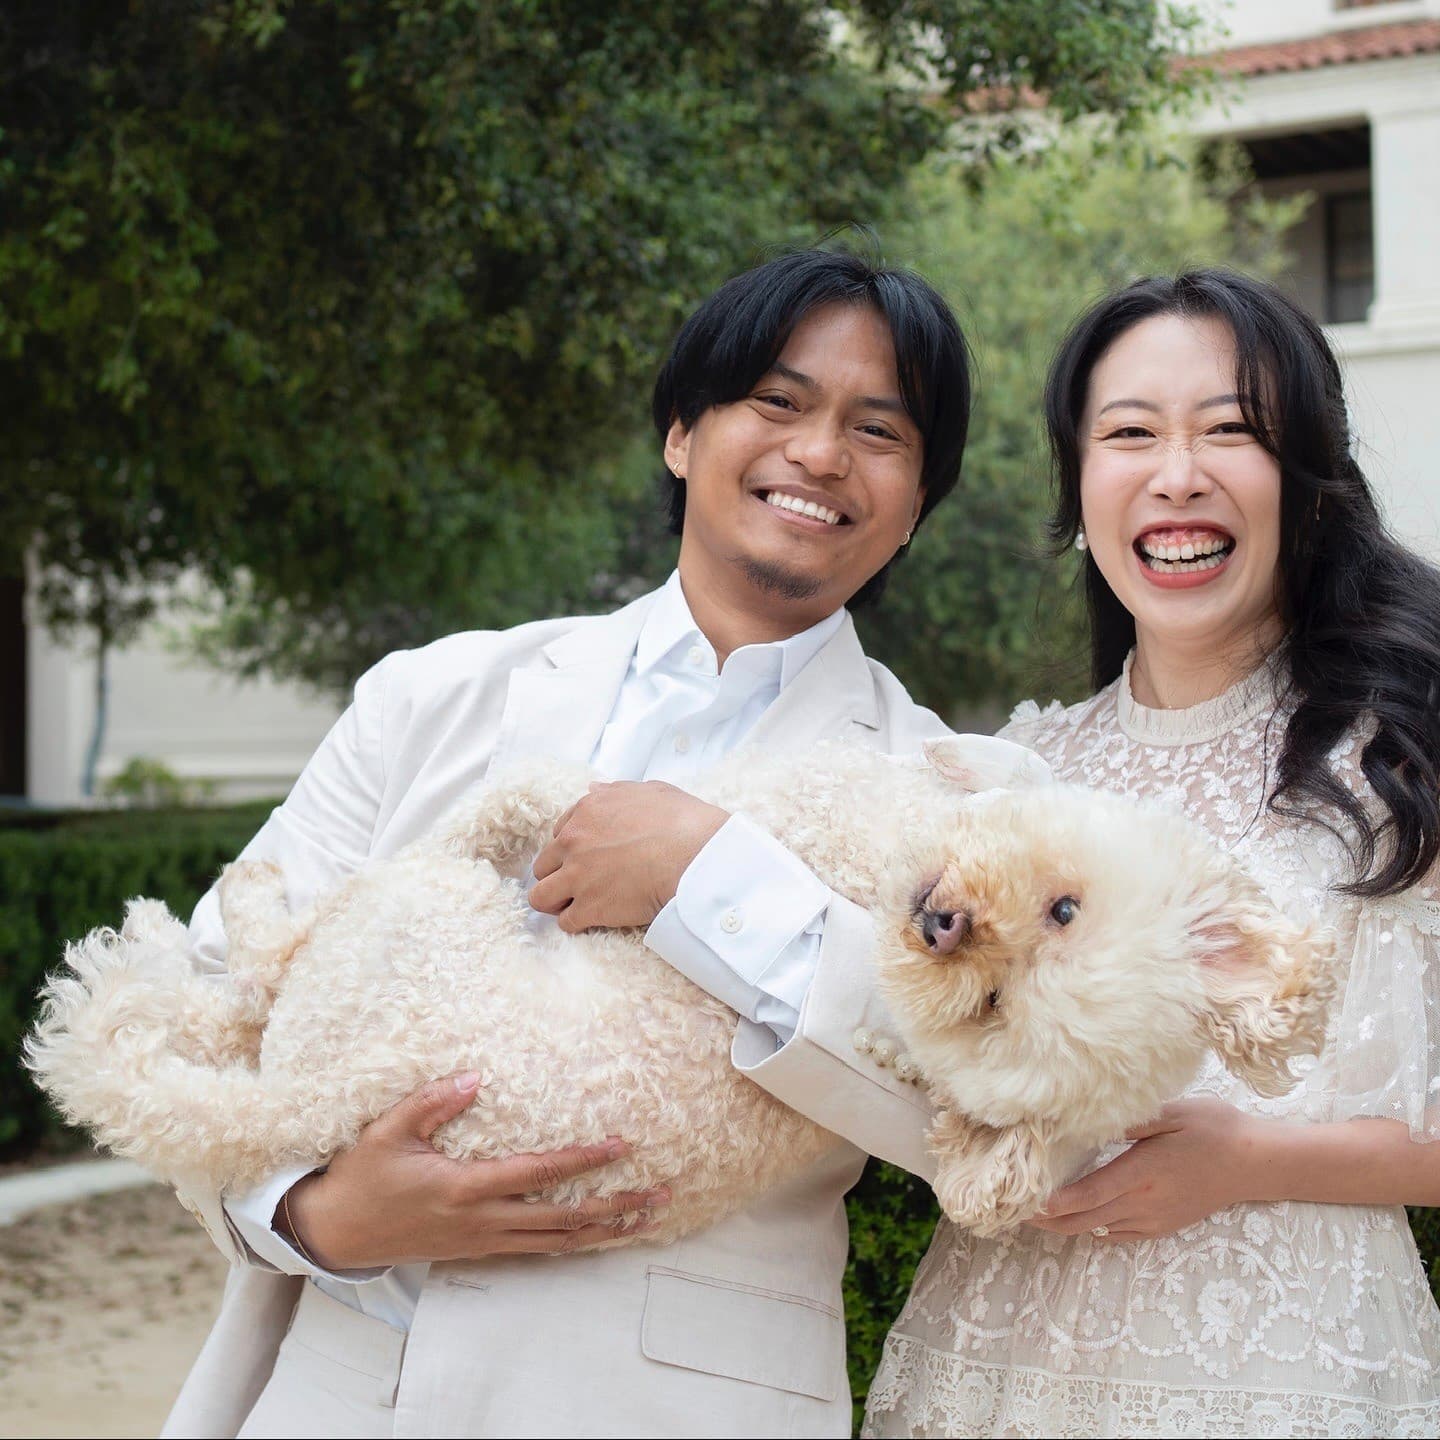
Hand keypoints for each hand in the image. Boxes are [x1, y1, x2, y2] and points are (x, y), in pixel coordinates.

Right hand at [281, 1072, 669, 1268]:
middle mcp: (483, 1221)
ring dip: (606, 1231)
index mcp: (465, 1188)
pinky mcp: (481, 1250)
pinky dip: (577, 1244)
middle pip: (565, 1219)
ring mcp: (485, 1241)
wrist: (340, 1233)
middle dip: (616, 1206)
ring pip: (559, 1243)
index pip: (538, 1174)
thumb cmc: (365, 1177)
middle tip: (660, 1194)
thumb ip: (431, 1103)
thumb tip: (473, 1078)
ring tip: (648, 1218)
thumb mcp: (388, 1132)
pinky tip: (601, 1235)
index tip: (621, 1145)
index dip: (583, 1160)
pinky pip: (540, 1251)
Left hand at [529, 780, 728, 931]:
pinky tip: (592, 921)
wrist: (696, 856)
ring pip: (540, 897)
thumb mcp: (649, 791)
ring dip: (555, 902)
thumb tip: (595, 789)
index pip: (559, 833)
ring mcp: (578, 877)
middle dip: (558, 875)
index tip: (584, 857)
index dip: (571, 848)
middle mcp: (574, 843)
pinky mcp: (589, 908)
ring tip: (573, 907)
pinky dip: (576, 923)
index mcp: (587, 811)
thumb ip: (616, 791)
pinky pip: (566, 922)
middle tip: (578, 884)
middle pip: (543, 866)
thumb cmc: (681, 821)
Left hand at [1026, 1099, 1258, 1241]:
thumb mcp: (1173, 1113)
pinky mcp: (1162, 1226)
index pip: (1091, 1194)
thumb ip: (1131, 1121)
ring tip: (1034, 1215)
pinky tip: (1078, 1218)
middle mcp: (1144, 1203)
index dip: (1057, 1202)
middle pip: (1086, 1219)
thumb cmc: (1214, 1129)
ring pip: (1098, 1230)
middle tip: (1014, 1211)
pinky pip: (1119, 1235)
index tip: (1027, 1202)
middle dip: (1048, 1219)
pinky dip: (1093, 1229)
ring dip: (1066, 1226)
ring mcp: (1153, 1219)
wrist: (1254, 1163)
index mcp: (1143, 1172)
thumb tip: (1094, 1121)